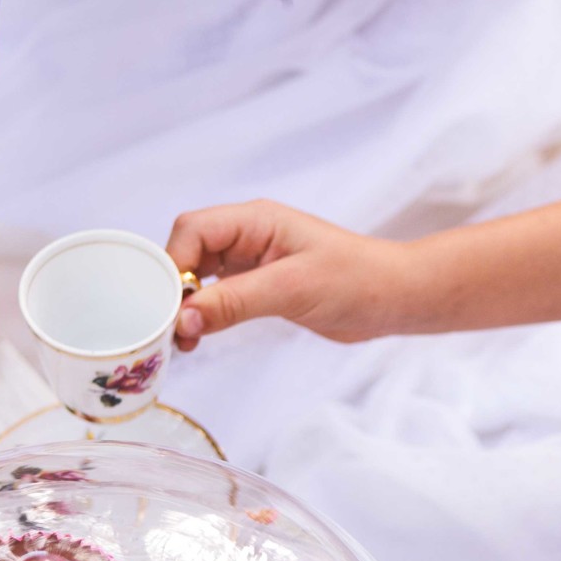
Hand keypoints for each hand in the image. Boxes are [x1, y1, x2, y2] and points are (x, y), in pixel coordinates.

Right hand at [165, 200, 421, 348]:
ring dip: (185, 305)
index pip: (192, 231)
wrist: (393, 298)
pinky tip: (199, 336)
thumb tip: (183, 318)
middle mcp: (248, 236)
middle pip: (187, 251)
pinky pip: (217, 295)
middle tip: (169, 328)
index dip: (172, 265)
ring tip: (183, 339)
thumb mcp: (291, 290)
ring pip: (198, 275)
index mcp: (255, 220)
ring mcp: (252, 261)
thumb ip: (235, 302)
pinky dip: (203, 314)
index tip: (167, 305)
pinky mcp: (259, 286)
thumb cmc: (356, 280)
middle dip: (172, 288)